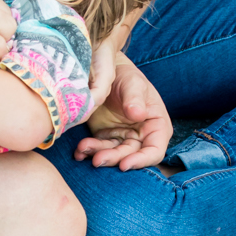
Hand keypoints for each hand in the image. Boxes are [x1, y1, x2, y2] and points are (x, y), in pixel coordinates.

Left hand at [73, 54, 170, 170]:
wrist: (105, 70)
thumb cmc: (126, 75)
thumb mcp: (133, 83)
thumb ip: (135, 98)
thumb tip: (137, 114)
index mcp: (157, 126)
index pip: (154, 151)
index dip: (141, 160)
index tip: (124, 164)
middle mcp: (142, 136)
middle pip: (131, 155)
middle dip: (114, 158)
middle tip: (97, 160)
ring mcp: (123, 138)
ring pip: (113, 154)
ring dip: (98, 154)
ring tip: (83, 148)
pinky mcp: (106, 137)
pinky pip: (98, 148)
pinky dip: (88, 151)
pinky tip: (79, 151)